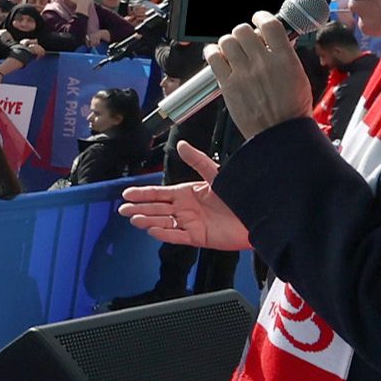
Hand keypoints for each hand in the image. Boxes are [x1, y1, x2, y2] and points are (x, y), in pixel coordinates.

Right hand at [118, 146, 252, 251]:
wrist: (256, 215)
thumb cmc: (238, 195)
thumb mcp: (215, 174)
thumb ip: (197, 160)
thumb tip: (182, 144)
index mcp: (187, 193)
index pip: (159, 193)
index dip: (143, 193)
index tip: (127, 193)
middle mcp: (186, 209)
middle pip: (157, 209)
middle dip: (139, 208)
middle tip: (123, 209)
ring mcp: (190, 223)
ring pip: (163, 222)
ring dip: (148, 220)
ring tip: (134, 218)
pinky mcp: (197, 237)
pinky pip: (177, 236)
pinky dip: (164, 233)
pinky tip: (152, 229)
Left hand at [206, 15, 314, 138]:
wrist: (280, 134)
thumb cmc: (292, 110)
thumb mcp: (298, 76)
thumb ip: (285, 55)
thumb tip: (274, 40)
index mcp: (285, 58)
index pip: (269, 24)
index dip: (261, 17)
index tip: (258, 19)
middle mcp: (263, 62)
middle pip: (243, 30)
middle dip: (243, 33)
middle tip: (244, 41)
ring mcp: (244, 73)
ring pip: (226, 41)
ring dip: (228, 43)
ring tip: (232, 51)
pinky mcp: (228, 85)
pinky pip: (213, 57)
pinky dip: (213, 53)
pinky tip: (217, 56)